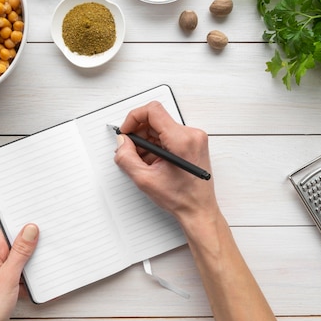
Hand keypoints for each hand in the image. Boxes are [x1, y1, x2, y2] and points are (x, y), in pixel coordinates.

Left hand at [0, 224, 38, 320]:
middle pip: (15, 246)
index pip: (10, 232)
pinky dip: (23, 281)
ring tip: (31, 279)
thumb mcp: (8, 276)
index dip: (27, 232)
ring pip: (16, 262)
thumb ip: (21, 251)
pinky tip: (27, 289)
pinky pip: (14, 275)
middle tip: (41, 259)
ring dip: (27, 270)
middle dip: (29, 253)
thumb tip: (30, 229)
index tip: (42, 234)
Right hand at [113, 101, 218, 227]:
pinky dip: (156, 145)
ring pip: (161, 127)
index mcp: (181, 141)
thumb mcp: (145, 179)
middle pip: (156, 119)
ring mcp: (195, 138)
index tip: (126, 131)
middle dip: (139, 133)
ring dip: (147, 141)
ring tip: (144, 161)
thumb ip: (127, 157)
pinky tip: (153, 161)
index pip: (153, 111)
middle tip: (131, 151)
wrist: (198, 210)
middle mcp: (191, 135)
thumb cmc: (180, 198)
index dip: (134, 118)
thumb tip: (122, 142)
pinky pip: (169, 135)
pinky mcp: (194, 142)